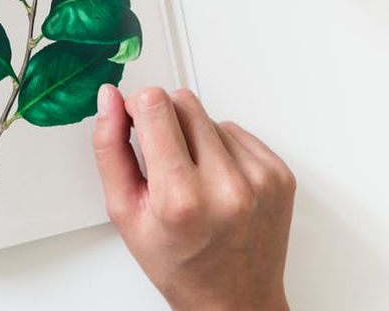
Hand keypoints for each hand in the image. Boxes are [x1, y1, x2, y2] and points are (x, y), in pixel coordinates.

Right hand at [93, 86, 294, 310]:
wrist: (235, 301)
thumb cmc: (178, 264)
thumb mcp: (125, 211)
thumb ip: (110, 149)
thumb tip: (109, 99)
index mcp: (181, 197)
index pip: (155, 105)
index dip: (136, 106)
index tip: (133, 123)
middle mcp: (226, 185)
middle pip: (183, 101)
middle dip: (163, 119)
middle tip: (162, 158)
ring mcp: (259, 178)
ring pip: (209, 115)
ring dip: (194, 136)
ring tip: (192, 177)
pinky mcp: (280, 174)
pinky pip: (237, 131)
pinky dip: (221, 147)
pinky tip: (215, 179)